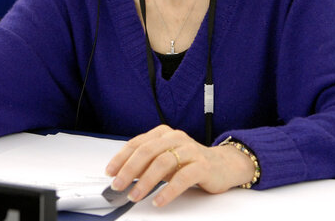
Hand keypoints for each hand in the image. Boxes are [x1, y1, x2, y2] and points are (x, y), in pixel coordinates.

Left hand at [105, 125, 255, 206]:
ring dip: (145, 182)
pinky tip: (159, 200)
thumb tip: (122, 175)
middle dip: (129, 170)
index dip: (121, 158)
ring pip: (162, 163)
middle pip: (147, 151)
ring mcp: (190, 150)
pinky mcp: (202, 165)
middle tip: (118, 185)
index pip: (137, 143)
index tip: (110, 172)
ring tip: (135, 195)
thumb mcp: (165, 160)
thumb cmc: (190, 162)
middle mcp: (176, 138)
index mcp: (163, 134)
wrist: (224, 165)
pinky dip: (168, 191)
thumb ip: (146, 164)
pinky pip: (182, 177)